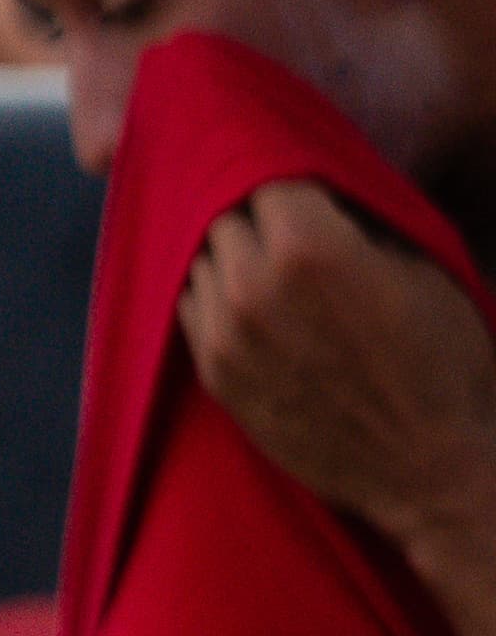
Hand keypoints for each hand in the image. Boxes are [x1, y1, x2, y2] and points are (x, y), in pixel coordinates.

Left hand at [180, 186, 495, 594]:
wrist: (432, 473)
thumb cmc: (444, 364)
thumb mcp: (422, 266)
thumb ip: (359, 215)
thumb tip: (315, 175)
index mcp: (309, 246)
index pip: (263, 168)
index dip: (279, 162)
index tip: (288, 165)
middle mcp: (251, 285)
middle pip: (224, 209)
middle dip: (252, 209)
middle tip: (276, 212)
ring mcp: (225, 334)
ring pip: (199, 257)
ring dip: (226, 250)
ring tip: (261, 256)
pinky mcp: (214, 376)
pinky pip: (190, 307)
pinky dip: (212, 292)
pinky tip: (244, 295)